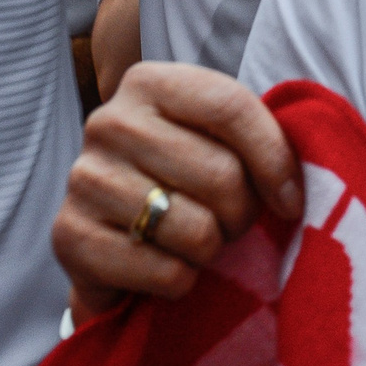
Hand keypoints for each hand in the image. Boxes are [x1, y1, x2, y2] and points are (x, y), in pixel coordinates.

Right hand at [52, 62, 302, 319]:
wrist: (116, 240)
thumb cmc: (185, 183)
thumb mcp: (221, 143)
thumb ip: (261, 141)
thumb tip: (296, 189)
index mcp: (151, 83)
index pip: (231, 107)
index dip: (274, 160)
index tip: (291, 202)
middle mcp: (108, 121)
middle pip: (220, 174)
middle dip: (243, 215)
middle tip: (231, 226)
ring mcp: (84, 178)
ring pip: (195, 229)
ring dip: (212, 251)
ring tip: (198, 244)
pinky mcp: (69, 237)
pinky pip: (164, 272)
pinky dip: (180, 283)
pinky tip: (166, 267)